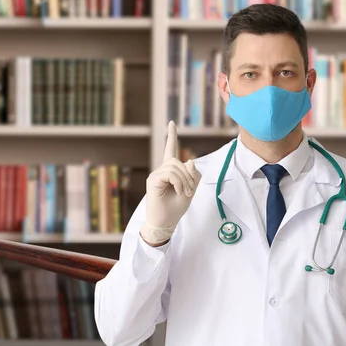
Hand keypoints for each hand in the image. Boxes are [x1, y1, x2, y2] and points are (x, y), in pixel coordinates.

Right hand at [140, 121, 200, 245]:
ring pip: (175, 167)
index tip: (172, 123)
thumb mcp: (190, 191)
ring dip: (184, 181)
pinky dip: (179, 183)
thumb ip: (192, 176)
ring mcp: (155, 175)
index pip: (171, 150)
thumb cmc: (175, 209)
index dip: (171, 136)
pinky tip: (178, 192)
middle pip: (178, 161)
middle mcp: (161, 171)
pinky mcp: (153, 181)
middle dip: (188, 176)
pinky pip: (170, 174)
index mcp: (169, 172)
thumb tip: (189, 161)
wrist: (165, 223)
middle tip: (189, 192)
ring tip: (184, 193)